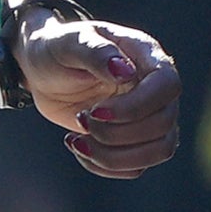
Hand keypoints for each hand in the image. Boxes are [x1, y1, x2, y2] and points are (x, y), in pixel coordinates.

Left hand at [20, 15, 183, 176]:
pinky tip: (78, 146)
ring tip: (78, 140)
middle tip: (81, 119)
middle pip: (164, 124)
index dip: (136, 107)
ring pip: (158, 151)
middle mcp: (155, 88)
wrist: (43, 70)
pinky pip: (136, 168)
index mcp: (147, 57)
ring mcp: (148, 116)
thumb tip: (126, 72)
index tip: (96, 111)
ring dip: (113, 156)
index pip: (167, 86)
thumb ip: (96, 52)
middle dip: (116, 133)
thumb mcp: (69, 43)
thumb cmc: (57, 48)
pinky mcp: (133, 140)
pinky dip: (104, 166)